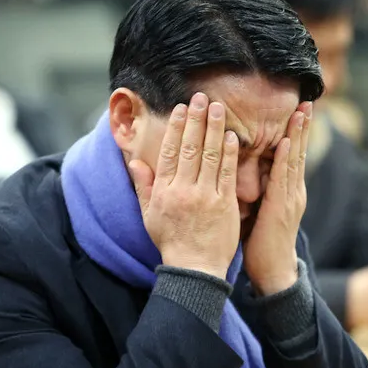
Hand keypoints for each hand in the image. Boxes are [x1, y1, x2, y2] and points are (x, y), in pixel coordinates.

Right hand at [128, 92, 240, 278]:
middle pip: (191, 148)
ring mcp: (206, 197)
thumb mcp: (149, 215)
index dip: (177, 128)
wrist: (195, 270)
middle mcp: (184, 191)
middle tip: (202, 98)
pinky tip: (232, 136)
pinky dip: (229, 154)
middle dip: (197, 120)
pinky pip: (227, 174)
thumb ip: (144, 186)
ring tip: (218, 108)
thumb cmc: (172, 243)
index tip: (182, 109)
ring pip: (210, 156)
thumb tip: (135, 161)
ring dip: (215, 129)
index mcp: (164, 192)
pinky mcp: (225, 205)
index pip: (171, 152)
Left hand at [242, 102, 313, 294]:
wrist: (273, 272)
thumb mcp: (258, 211)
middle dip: (302, 127)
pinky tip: (286, 143)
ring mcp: (291, 199)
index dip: (295, 133)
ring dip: (298, 135)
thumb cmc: (260, 244)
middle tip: (306, 101)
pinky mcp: (282, 209)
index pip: (291, 156)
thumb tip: (238, 172)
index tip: (296, 110)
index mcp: (286, 192)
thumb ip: (254, 190)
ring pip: (295, 161)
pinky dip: (285, 160)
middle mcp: (292, 191)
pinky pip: (284, 180)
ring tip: (301, 112)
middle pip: (298, 152)